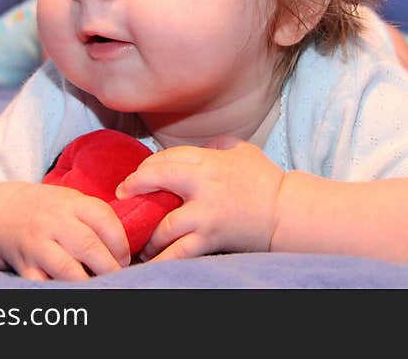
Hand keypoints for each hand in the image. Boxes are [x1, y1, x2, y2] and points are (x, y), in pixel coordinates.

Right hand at [0, 182, 130, 280]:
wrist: (4, 213)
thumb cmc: (49, 209)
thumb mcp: (72, 201)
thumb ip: (96, 218)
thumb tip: (128, 246)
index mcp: (72, 202)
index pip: (104, 219)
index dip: (121, 243)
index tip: (125, 257)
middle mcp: (54, 221)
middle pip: (89, 246)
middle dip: (109, 266)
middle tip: (118, 275)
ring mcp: (37, 244)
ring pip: (68, 269)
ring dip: (89, 282)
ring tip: (100, 285)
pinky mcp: (24, 265)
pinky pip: (45, 284)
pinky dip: (61, 289)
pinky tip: (74, 289)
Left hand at [114, 136, 283, 261]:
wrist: (285, 212)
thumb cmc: (264, 179)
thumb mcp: (239, 149)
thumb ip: (213, 146)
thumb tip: (191, 152)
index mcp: (208, 161)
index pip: (165, 158)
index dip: (145, 167)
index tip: (134, 177)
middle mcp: (202, 184)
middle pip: (156, 179)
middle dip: (134, 187)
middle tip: (122, 199)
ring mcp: (205, 214)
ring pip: (162, 225)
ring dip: (146, 233)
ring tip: (139, 239)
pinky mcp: (211, 238)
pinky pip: (179, 252)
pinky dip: (161, 258)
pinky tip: (150, 260)